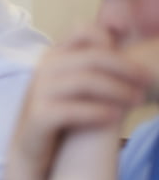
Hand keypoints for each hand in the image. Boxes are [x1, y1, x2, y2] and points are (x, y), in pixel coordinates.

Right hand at [13, 26, 150, 167]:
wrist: (31, 149)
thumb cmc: (61, 113)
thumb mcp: (75, 84)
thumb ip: (93, 65)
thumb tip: (127, 40)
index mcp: (55, 55)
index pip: (83, 30)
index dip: (112, 40)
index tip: (135, 61)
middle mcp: (44, 68)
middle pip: (92, 57)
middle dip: (126, 68)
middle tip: (148, 81)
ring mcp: (39, 91)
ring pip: (85, 81)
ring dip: (118, 90)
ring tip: (138, 101)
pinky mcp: (39, 116)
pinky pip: (73, 109)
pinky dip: (98, 111)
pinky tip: (115, 117)